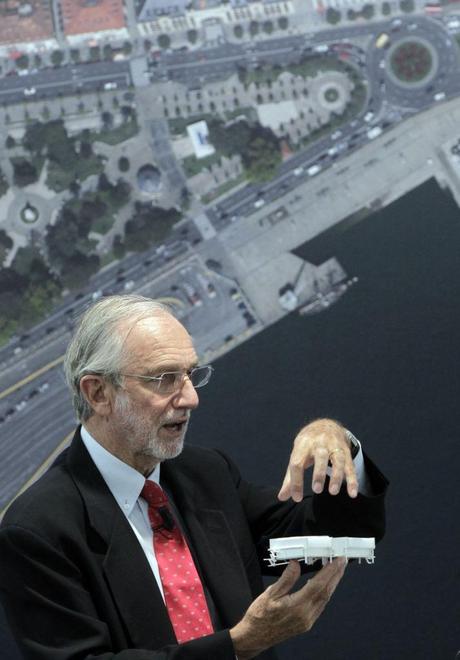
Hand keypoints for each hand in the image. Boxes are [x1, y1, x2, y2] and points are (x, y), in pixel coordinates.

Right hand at [229, 558, 345, 659]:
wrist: (255, 637)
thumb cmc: (259, 616)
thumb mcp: (269, 594)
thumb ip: (286, 579)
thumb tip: (296, 565)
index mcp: (297, 606)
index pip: (318, 585)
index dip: (330, 571)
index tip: (337, 561)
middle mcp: (306, 615)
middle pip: (326, 592)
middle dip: (336, 576)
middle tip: (342, 562)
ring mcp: (307, 621)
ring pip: (325, 599)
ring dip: (332, 584)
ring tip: (337, 571)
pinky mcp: (306, 623)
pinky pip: (320, 606)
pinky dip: (325, 593)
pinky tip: (325, 585)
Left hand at [277, 419, 357, 501]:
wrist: (326, 425)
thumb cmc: (307, 445)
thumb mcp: (297, 455)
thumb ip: (290, 477)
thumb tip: (282, 497)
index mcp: (303, 444)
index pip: (297, 462)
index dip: (296, 481)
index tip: (296, 498)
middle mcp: (320, 443)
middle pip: (320, 456)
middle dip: (319, 473)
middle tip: (317, 490)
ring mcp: (334, 446)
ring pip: (338, 460)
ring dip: (337, 476)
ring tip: (333, 491)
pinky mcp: (346, 451)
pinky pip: (350, 466)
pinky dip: (352, 480)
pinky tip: (352, 493)